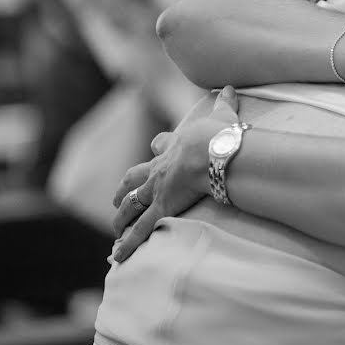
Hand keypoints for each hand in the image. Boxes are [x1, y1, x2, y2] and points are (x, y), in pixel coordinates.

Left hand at [110, 87, 240, 260]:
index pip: (160, 146)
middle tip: (118, 197)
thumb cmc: (219, 135)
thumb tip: (229, 87)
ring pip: (131, 206)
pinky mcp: (163, 208)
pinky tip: (118, 256)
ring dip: (121, 217)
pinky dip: (129, 244)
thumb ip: (225, 103)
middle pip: (134, 178)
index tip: (156, 149)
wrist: (214, 152)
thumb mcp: (223, 116)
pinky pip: (142, 230)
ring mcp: (158, 190)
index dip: (159, 149)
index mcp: (173, 148)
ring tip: (115, 228)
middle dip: (125, 188)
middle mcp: (159, 170)